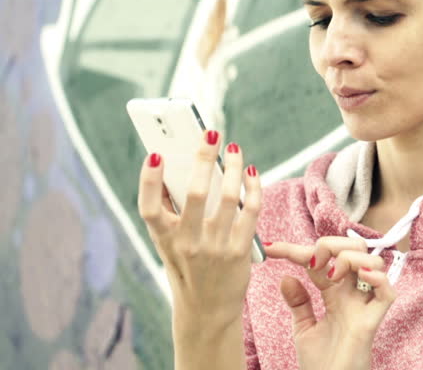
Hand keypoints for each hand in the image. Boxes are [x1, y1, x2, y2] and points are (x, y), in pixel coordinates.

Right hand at [137, 131, 260, 332]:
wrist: (207, 311)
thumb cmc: (187, 268)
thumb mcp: (169, 244)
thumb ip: (170, 211)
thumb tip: (175, 168)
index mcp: (164, 239)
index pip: (149, 207)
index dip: (149, 180)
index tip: (157, 154)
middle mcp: (187, 243)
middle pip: (193, 193)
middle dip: (202, 159)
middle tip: (210, 133)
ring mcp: (215, 248)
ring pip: (228, 198)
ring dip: (233, 168)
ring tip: (234, 150)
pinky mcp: (240, 252)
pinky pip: (250, 211)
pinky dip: (253, 188)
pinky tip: (252, 173)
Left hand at [265, 237, 396, 369]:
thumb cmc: (320, 364)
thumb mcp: (303, 328)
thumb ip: (298, 303)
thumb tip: (286, 277)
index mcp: (336, 294)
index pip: (322, 260)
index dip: (296, 251)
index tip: (272, 250)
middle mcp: (352, 295)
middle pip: (355, 250)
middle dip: (332, 245)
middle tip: (311, 260)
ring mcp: (363, 307)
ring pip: (373, 263)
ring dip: (350, 258)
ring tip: (330, 274)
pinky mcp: (371, 322)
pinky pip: (387, 293)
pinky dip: (377, 279)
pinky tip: (360, 277)